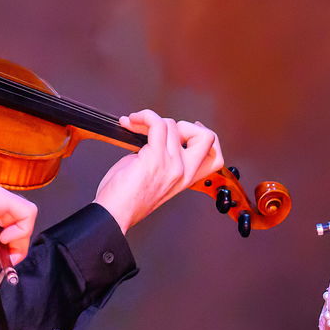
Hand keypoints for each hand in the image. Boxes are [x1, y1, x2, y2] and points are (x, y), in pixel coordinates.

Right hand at [0, 177, 37, 265]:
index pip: (4, 220)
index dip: (6, 243)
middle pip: (16, 217)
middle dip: (17, 244)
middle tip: (7, 261)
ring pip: (24, 214)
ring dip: (21, 239)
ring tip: (7, 253)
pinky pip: (25, 212)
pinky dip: (22, 231)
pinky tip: (3, 241)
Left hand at [94, 109, 224, 232]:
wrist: (113, 213)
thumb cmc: (126, 201)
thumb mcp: (156, 180)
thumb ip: (164, 160)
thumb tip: (157, 138)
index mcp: (186, 179)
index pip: (215, 157)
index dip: (205, 138)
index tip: (189, 128)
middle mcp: (183, 172)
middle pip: (207, 137)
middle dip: (185, 125)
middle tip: (163, 129)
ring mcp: (171, 164)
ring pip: (172, 125)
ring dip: (151, 119)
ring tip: (135, 124)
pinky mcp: (155, 157)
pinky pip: (156, 124)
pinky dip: (144, 116)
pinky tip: (132, 121)